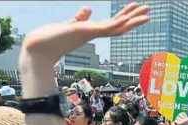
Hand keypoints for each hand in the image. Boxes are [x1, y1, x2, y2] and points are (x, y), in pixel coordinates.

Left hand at [19, 3, 150, 67]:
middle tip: (149, 11)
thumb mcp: (69, 25)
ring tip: (147, 13)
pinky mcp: (86, 32)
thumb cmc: (50, 40)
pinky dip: (118, 23)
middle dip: (134, 18)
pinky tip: (128, 18)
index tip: (135, 10)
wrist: (38, 51)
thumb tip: (88, 10)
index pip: (113, 24)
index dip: (125, 17)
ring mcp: (91, 34)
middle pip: (119, 26)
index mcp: (91, 31)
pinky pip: (106, 28)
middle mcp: (94, 34)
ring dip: (133, 19)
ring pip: (117, 26)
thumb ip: (79, 19)